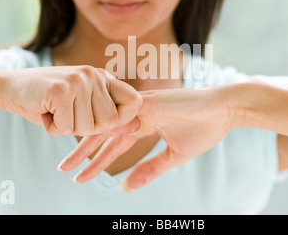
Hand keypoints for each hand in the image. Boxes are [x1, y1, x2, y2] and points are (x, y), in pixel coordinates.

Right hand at [0, 66, 142, 135]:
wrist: (10, 87)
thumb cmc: (49, 101)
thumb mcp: (81, 108)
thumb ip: (109, 116)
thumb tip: (138, 126)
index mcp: (102, 77)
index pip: (134, 100)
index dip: (125, 118)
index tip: (104, 122)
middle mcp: (93, 75)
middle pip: (110, 121)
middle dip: (87, 128)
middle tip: (68, 116)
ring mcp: (78, 81)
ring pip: (87, 127)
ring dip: (67, 128)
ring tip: (54, 111)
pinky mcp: (61, 90)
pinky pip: (67, 127)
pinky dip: (53, 127)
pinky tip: (44, 110)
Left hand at [57, 85, 241, 190]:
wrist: (224, 109)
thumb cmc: (204, 129)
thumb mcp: (173, 156)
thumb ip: (149, 169)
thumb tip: (125, 187)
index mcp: (144, 123)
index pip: (114, 144)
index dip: (97, 160)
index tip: (80, 176)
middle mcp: (137, 113)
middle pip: (103, 134)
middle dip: (83, 153)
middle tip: (63, 169)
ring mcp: (140, 106)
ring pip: (106, 125)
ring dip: (86, 144)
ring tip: (68, 164)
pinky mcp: (147, 102)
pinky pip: (121, 115)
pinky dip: (103, 127)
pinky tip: (85, 140)